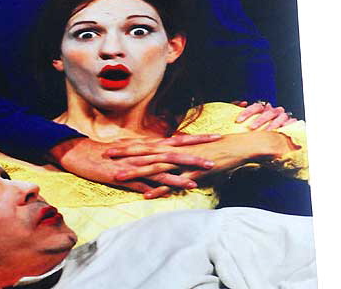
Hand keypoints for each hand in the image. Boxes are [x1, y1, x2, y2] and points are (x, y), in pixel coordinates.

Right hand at [48, 134, 221, 198]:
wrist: (77, 153)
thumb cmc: (102, 153)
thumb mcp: (126, 151)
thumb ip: (144, 155)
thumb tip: (160, 159)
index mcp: (145, 145)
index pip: (174, 140)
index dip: (194, 138)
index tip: (214, 136)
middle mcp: (144, 151)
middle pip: (175, 149)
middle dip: (198, 150)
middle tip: (219, 150)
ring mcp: (136, 163)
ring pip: (166, 164)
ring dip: (188, 167)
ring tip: (207, 169)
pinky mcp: (127, 175)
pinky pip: (150, 181)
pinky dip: (166, 184)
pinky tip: (178, 187)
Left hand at [110, 132, 293, 184]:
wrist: (236, 147)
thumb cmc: (214, 150)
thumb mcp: (191, 151)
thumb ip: (177, 155)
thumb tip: (166, 158)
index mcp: (173, 145)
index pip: (145, 144)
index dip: (128, 145)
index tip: (111, 146)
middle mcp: (174, 151)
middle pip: (144, 152)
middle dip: (124, 154)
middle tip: (104, 155)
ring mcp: (182, 162)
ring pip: (154, 167)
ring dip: (136, 172)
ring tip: (118, 176)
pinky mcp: (192, 174)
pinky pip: (173, 183)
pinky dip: (159, 189)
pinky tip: (147, 196)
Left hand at [234, 101, 296, 129]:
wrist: (280, 129)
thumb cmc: (262, 124)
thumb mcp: (253, 118)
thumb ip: (245, 113)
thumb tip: (240, 105)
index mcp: (264, 108)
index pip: (256, 107)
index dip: (247, 112)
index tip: (239, 120)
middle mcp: (274, 111)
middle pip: (268, 112)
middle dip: (259, 120)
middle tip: (251, 127)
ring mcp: (283, 117)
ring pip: (279, 118)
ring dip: (272, 125)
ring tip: (266, 132)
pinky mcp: (291, 124)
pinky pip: (289, 125)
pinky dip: (285, 127)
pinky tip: (280, 132)